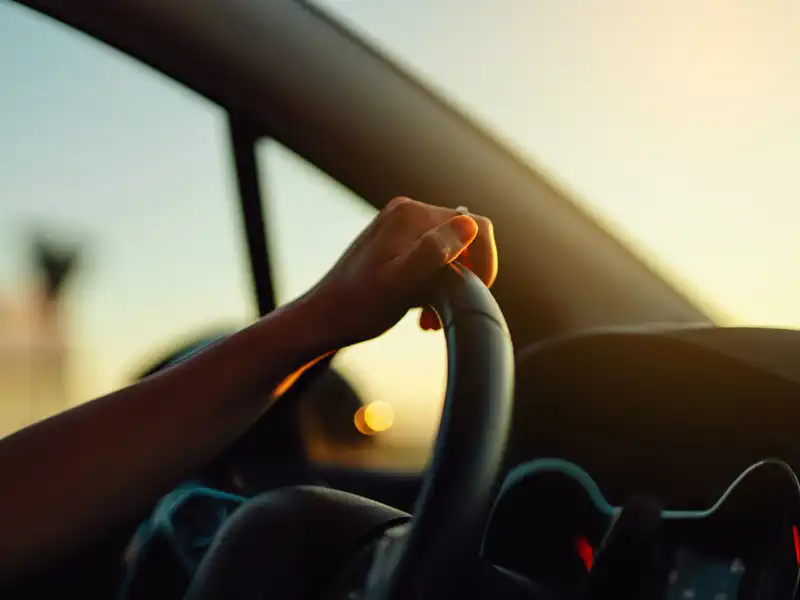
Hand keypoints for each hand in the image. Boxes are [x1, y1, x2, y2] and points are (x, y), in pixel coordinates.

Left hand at [304, 197, 497, 346]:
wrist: (323, 318)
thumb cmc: (358, 307)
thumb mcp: (399, 284)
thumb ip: (433, 252)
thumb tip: (469, 225)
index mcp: (412, 216)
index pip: (476, 227)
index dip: (485, 262)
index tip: (476, 293)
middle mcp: (408, 212)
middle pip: (464, 239)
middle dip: (464, 277)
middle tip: (442, 312)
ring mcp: (401, 226)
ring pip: (450, 251)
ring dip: (449, 285)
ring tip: (428, 317)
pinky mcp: (396, 242)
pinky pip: (433, 257)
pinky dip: (434, 283)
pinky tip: (420, 310)